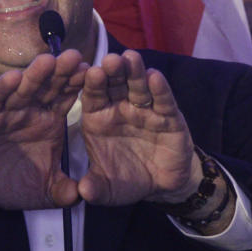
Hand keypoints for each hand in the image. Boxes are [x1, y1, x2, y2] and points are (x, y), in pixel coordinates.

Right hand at [0, 50, 87, 210]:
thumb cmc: (11, 184)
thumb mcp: (44, 192)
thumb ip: (64, 192)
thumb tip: (85, 196)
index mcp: (49, 120)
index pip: (67, 97)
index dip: (79, 86)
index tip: (95, 73)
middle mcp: (29, 110)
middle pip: (48, 87)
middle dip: (60, 73)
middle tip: (75, 57)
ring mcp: (5, 111)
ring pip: (22, 90)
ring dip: (34, 76)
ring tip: (47, 61)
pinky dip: (2, 90)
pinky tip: (13, 78)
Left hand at [78, 50, 201, 204]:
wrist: (162, 185)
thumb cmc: (128, 180)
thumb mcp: (107, 190)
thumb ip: (94, 188)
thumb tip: (83, 192)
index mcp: (100, 119)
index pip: (93, 96)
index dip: (91, 84)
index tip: (89, 73)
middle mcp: (120, 108)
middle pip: (115, 84)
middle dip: (113, 71)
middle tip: (109, 59)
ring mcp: (144, 110)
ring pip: (138, 86)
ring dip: (135, 72)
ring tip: (130, 58)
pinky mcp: (168, 116)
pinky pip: (163, 100)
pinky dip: (160, 89)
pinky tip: (155, 77)